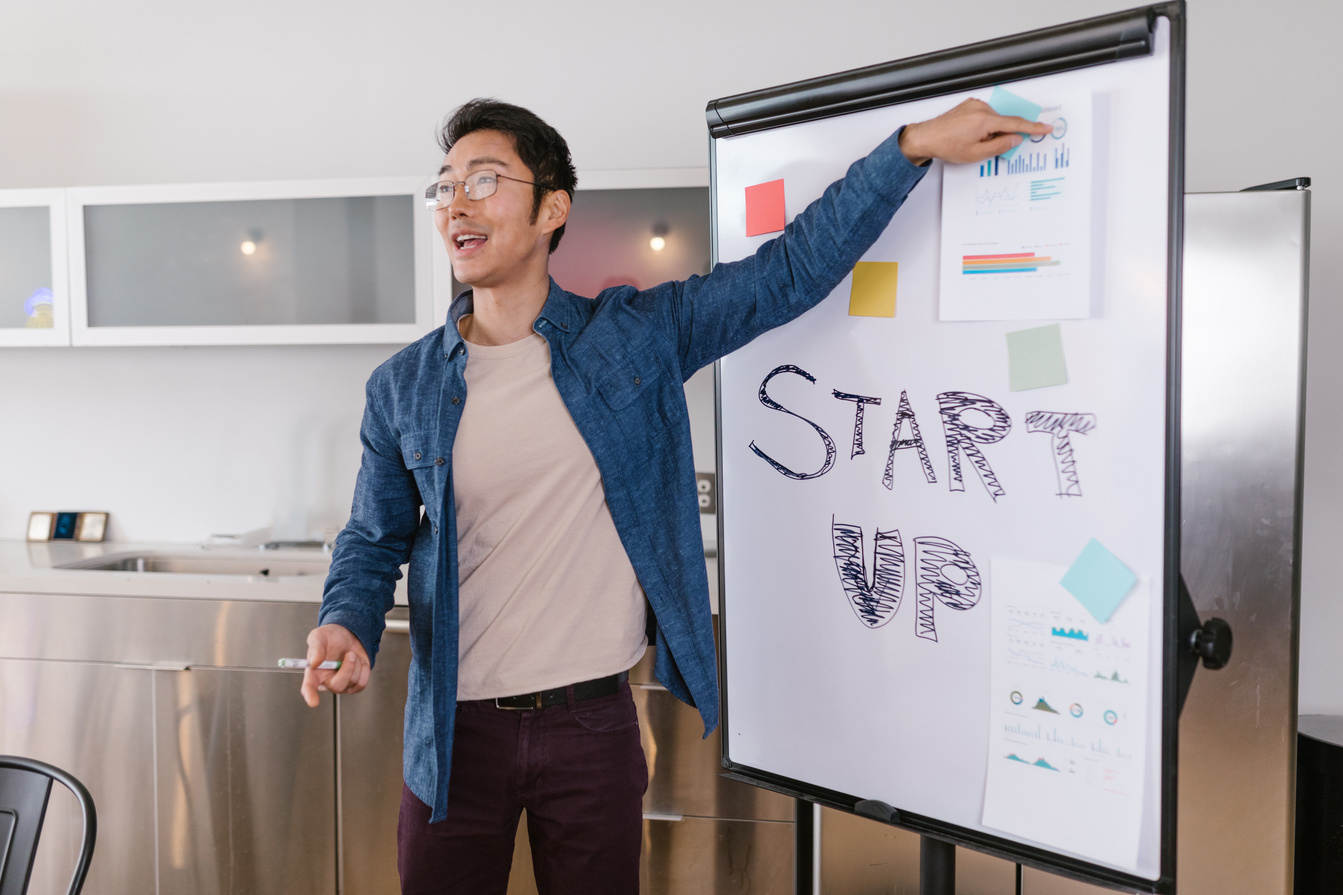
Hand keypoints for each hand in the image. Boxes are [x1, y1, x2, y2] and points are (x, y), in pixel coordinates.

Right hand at [300, 623, 371, 706]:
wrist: (348, 635)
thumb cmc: (330, 638)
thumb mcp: (319, 636)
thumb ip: (316, 648)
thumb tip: (314, 662)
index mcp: (314, 673)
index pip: (309, 687)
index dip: (310, 695)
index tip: (313, 702)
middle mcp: (327, 682)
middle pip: (337, 686)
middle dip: (347, 669)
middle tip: (349, 654)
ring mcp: (342, 685)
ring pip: (352, 681)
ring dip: (356, 664)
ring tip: (350, 655)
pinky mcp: (354, 684)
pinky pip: (362, 683)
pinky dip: (363, 669)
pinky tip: (358, 662)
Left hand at [899, 98, 1054, 165]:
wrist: (926, 137)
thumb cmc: (946, 145)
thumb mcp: (976, 154)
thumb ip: (1000, 146)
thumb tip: (1015, 139)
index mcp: (985, 120)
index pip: (1016, 123)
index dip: (1033, 127)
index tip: (1046, 127)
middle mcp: (981, 108)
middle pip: (1003, 122)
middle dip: (1000, 136)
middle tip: (986, 146)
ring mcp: (974, 105)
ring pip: (993, 120)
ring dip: (990, 131)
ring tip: (972, 142)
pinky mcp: (969, 105)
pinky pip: (984, 115)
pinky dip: (983, 125)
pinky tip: (970, 135)